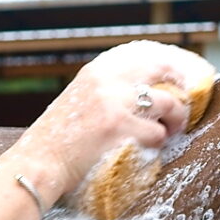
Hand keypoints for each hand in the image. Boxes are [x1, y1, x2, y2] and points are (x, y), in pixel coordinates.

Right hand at [0, 41, 215, 198]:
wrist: (39, 163)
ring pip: (169, 104)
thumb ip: (107, 91)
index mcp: (97, 71)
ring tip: (168, 134)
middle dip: (180, 91)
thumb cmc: (59, 141)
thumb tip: (147, 94)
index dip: (169, 68)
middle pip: (163, 72)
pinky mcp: (121, 128)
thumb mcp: (79, 101)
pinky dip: (157, 145)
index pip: (145, 56)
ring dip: (174, 121)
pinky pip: (158, 134)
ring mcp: (116, 103)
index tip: (179, 82)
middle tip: (180, 112)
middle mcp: (108, 80)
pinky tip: (146, 151)